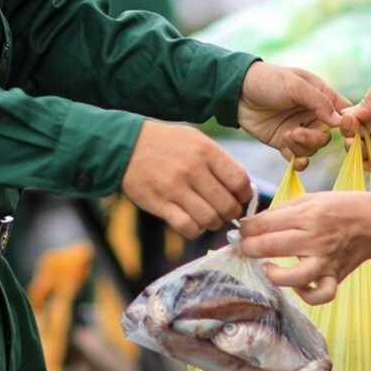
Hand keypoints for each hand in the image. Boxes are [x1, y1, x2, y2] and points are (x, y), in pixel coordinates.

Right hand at [120, 120, 251, 238]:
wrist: (126, 145)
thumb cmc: (166, 143)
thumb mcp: (196, 139)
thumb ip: (219, 161)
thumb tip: (243, 188)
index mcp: (206, 151)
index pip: (240, 181)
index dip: (245, 195)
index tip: (240, 198)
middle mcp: (193, 169)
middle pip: (227, 205)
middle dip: (231, 213)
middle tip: (225, 211)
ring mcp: (175, 187)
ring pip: (209, 219)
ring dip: (213, 223)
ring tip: (208, 217)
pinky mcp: (159, 203)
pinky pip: (187, 227)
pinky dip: (195, 230)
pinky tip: (192, 222)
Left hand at [237, 62, 347, 170]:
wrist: (236, 92)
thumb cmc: (267, 80)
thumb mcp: (294, 85)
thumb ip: (318, 101)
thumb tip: (338, 121)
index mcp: (321, 96)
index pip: (344, 112)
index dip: (348, 125)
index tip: (344, 132)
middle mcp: (313, 114)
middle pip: (328, 136)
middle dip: (315, 138)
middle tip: (297, 132)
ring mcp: (299, 129)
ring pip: (313, 148)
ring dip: (302, 146)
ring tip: (286, 136)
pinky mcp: (284, 142)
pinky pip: (298, 156)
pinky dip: (297, 159)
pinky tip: (293, 159)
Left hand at [238, 191, 370, 305]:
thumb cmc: (340, 207)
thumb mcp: (310, 198)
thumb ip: (282, 211)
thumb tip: (253, 223)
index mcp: (308, 215)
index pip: (265, 223)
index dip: (246, 228)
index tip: (241, 230)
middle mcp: (316, 239)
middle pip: (271, 246)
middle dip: (249, 247)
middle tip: (246, 246)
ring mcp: (326, 261)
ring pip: (294, 277)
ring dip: (273, 274)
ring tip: (267, 267)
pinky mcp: (335, 277)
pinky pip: (319, 295)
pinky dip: (305, 294)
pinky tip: (296, 284)